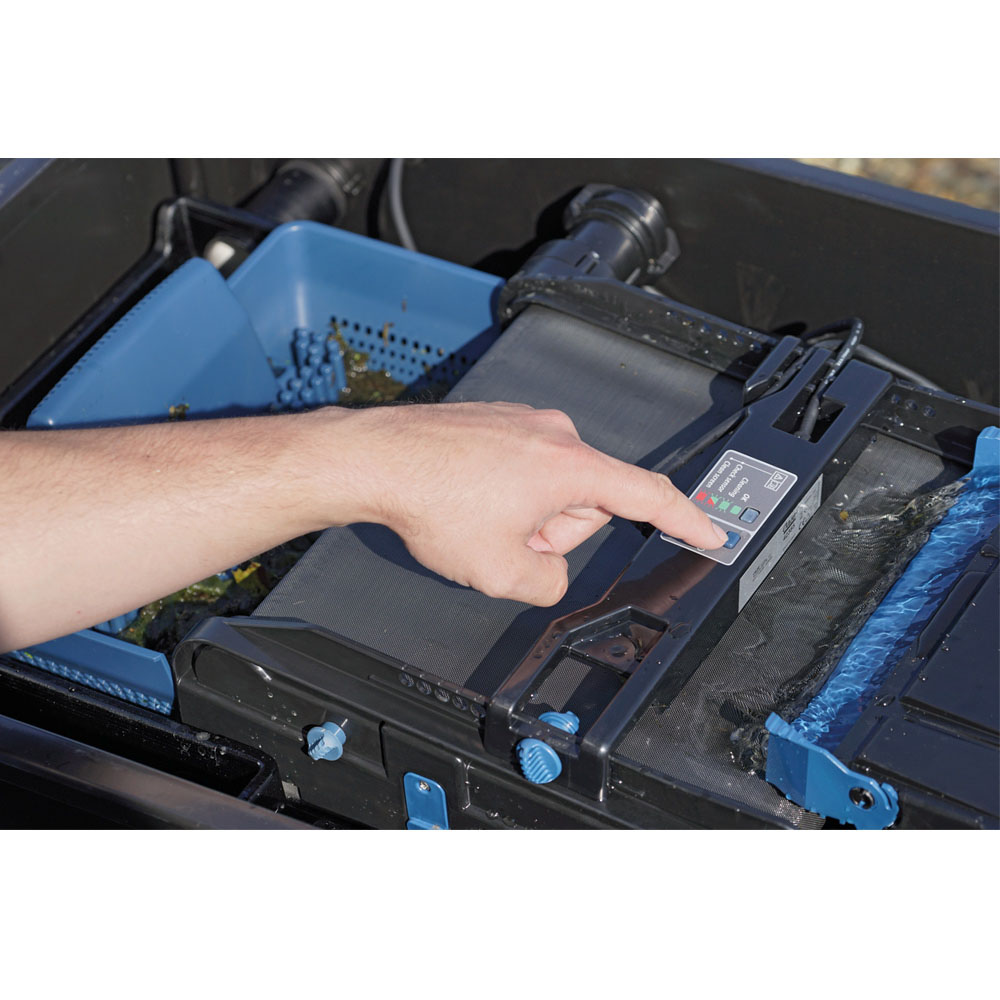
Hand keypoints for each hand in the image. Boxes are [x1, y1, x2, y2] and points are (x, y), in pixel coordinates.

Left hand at [341, 402, 727, 605]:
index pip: (648, 496)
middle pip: (586, 502)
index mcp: (570, 466)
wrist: (378, 459)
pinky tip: (467, 499)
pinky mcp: (499, 419)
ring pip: (551, 486)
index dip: (687, 518)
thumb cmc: (432, 499)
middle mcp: (554, 433)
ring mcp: (524, 421)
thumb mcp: (500, 572)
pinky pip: (522, 466)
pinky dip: (504, 491)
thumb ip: (547, 585)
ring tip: (479, 516)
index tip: (709, 529)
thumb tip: (549, 571)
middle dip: (553, 531)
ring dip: (525, 513)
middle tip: (507, 539)